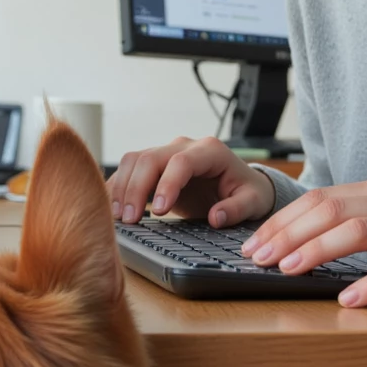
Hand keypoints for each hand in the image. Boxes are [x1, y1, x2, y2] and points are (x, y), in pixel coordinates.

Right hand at [106, 135, 276, 227]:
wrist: (240, 185)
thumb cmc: (247, 191)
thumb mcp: (253, 202)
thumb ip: (237, 208)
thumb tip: (216, 217)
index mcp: (210, 151)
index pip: (182, 162)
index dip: (167, 184)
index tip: (159, 211)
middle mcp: (184, 146)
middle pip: (150, 158)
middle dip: (136, 188)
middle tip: (130, 219)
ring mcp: (167, 153)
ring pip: (134, 160)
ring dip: (122, 187)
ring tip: (119, 217)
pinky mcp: (155, 166)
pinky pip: (129, 169)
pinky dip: (118, 187)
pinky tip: (112, 208)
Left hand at [239, 175, 366, 310]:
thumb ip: (364, 220)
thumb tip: (306, 237)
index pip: (322, 197)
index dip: (283, 220)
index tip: (256, 242)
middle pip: (331, 209)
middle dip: (287, 234)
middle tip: (258, 258)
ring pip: (357, 231)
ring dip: (316, 251)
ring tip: (289, 271)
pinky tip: (349, 300)